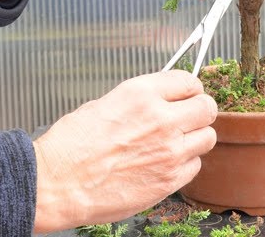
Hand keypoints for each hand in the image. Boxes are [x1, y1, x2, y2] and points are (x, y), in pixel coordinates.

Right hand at [31, 71, 218, 232]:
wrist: (57, 184)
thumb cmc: (70, 146)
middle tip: (188, 117)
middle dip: (199, 111)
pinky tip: (165, 164)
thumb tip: (158, 101)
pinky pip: (195, 166)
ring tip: (176, 142)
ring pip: (207, 137)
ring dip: (194, 138)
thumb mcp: (103, 104)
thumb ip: (139, 101)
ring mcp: (169, 151)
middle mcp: (161, 119)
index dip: (188, 89)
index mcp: (142, 94)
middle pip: (207, 107)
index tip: (186, 94)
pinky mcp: (169, 180)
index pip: (188, 81)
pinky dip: (185, 164)